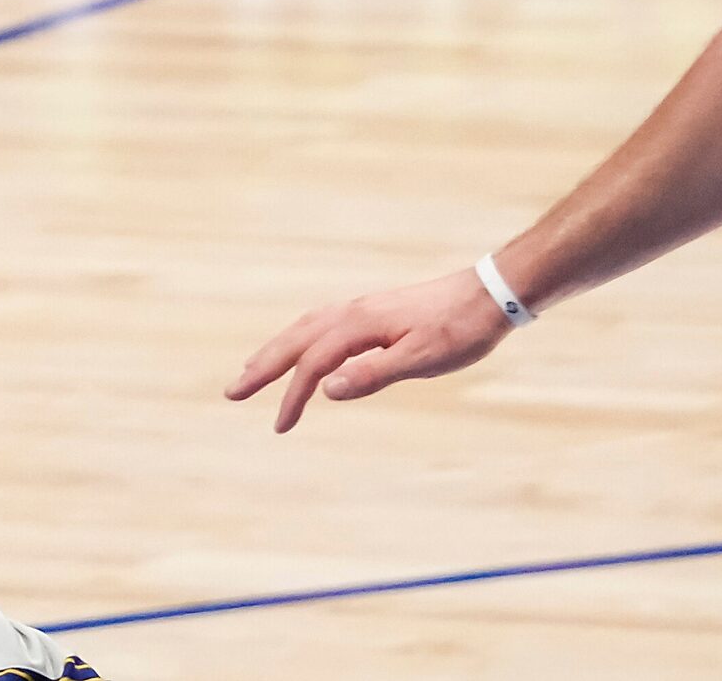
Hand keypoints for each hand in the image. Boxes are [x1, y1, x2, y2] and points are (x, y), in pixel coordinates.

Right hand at [228, 266, 514, 432]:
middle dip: (262, 366)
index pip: (314, 364)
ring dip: (277, 350)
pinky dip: (301, 338)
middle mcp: (353, 311)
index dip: (293, 396)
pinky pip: (322, 323)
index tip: (279, 426)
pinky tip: (305, 348)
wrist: (489, 295)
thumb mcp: (421, 358)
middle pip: (295, 339)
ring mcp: (362, 308)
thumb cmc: (460, 331)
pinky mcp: (373, 311)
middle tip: (232, 391)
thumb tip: (325, 390)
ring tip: (254, 369)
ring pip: (305, 328)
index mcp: (360, 325)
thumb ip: (373, 374)